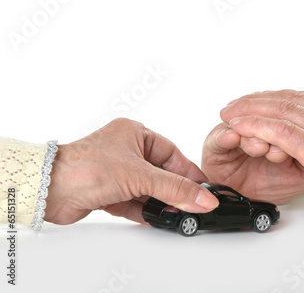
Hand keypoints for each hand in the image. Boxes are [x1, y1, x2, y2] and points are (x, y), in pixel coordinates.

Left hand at [46, 118, 217, 224]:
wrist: (48, 189)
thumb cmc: (84, 167)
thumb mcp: (140, 175)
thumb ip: (175, 189)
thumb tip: (203, 198)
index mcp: (135, 134)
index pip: (172, 154)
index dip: (189, 172)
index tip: (204, 189)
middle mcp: (126, 151)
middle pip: (161, 174)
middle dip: (175, 191)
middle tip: (193, 205)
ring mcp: (117, 172)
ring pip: (149, 189)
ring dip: (161, 203)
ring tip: (177, 215)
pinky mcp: (109, 192)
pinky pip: (135, 202)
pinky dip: (146, 211)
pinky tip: (158, 219)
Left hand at [219, 90, 303, 243]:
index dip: (274, 99)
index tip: (254, 103)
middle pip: (290, 98)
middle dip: (257, 100)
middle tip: (234, 105)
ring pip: (284, 110)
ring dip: (251, 110)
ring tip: (229, 113)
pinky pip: (284, 131)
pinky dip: (259, 126)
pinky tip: (241, 127)